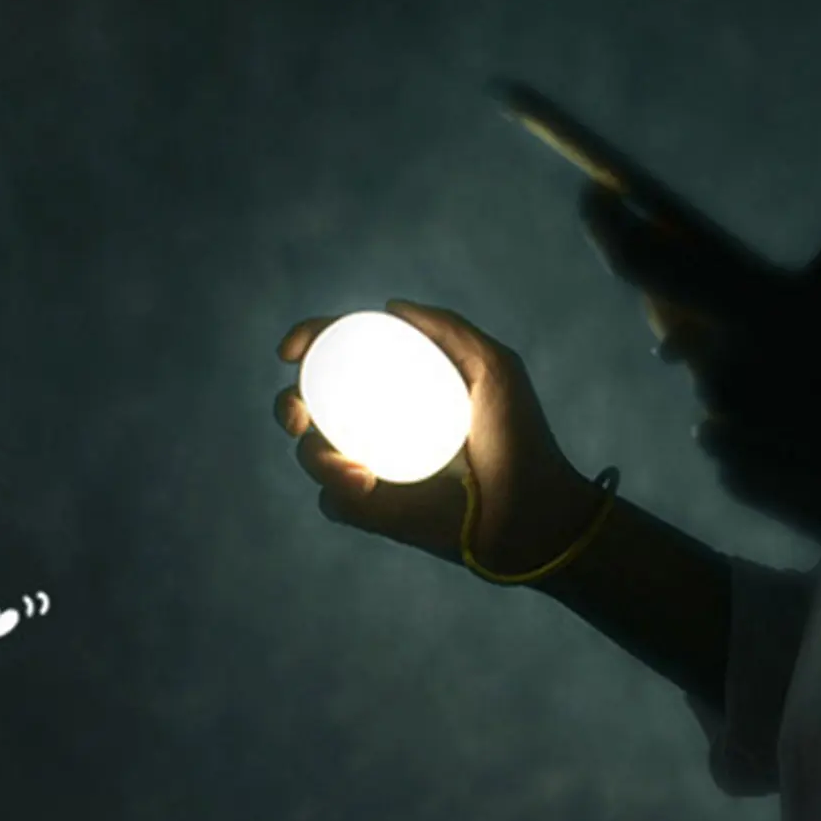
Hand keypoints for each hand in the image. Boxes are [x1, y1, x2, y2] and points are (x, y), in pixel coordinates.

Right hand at [274, 300, 590, 574]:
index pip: (339, 357)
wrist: (532, 513)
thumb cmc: (522, 439)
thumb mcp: (495, 369)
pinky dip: (339, 491)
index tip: (293, 351)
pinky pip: (332, 500)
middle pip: (309, 407)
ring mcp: (371, 468)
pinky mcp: (373, 511)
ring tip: (361, 473)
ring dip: (317, 457)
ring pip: (312, 454)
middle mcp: (376, 424)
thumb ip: (449, 330)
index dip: (308, 345)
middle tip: (299, 415)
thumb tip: (389, 308)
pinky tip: (368, 487)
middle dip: (287, 404)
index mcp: (399, 385)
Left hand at [580, 182, 820, 575]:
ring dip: (761, 382)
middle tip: (812, 338)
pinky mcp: (741, 483)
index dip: (614, 226)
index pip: (651, 262)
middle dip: (742, 327)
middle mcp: (730, 375)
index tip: (594, 197)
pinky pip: (734, 437)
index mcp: (771, 314)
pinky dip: (767, 431)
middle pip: (700, 333)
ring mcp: (732, 436)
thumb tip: (811, 277)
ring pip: (720, 387)